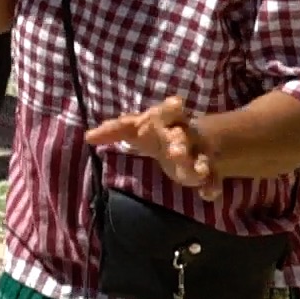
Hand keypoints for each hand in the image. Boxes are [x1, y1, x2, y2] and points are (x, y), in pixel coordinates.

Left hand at [86, 96, 218, 197]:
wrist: (192, 140)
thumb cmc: (156, 132)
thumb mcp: (137, 128)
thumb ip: (115, 130)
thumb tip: (88, 136)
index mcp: (166, 120)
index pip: (167, 111)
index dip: (170, 108)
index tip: (177, 103)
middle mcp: (183, 134)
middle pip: (182, 135)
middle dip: (179, 141)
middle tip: (175, 150)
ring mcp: (197, 152)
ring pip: (199, 158)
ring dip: (196, 164)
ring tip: (196, 173)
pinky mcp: (207, 170)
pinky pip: (212, 179)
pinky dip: (211, 187)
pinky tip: (208, 195)